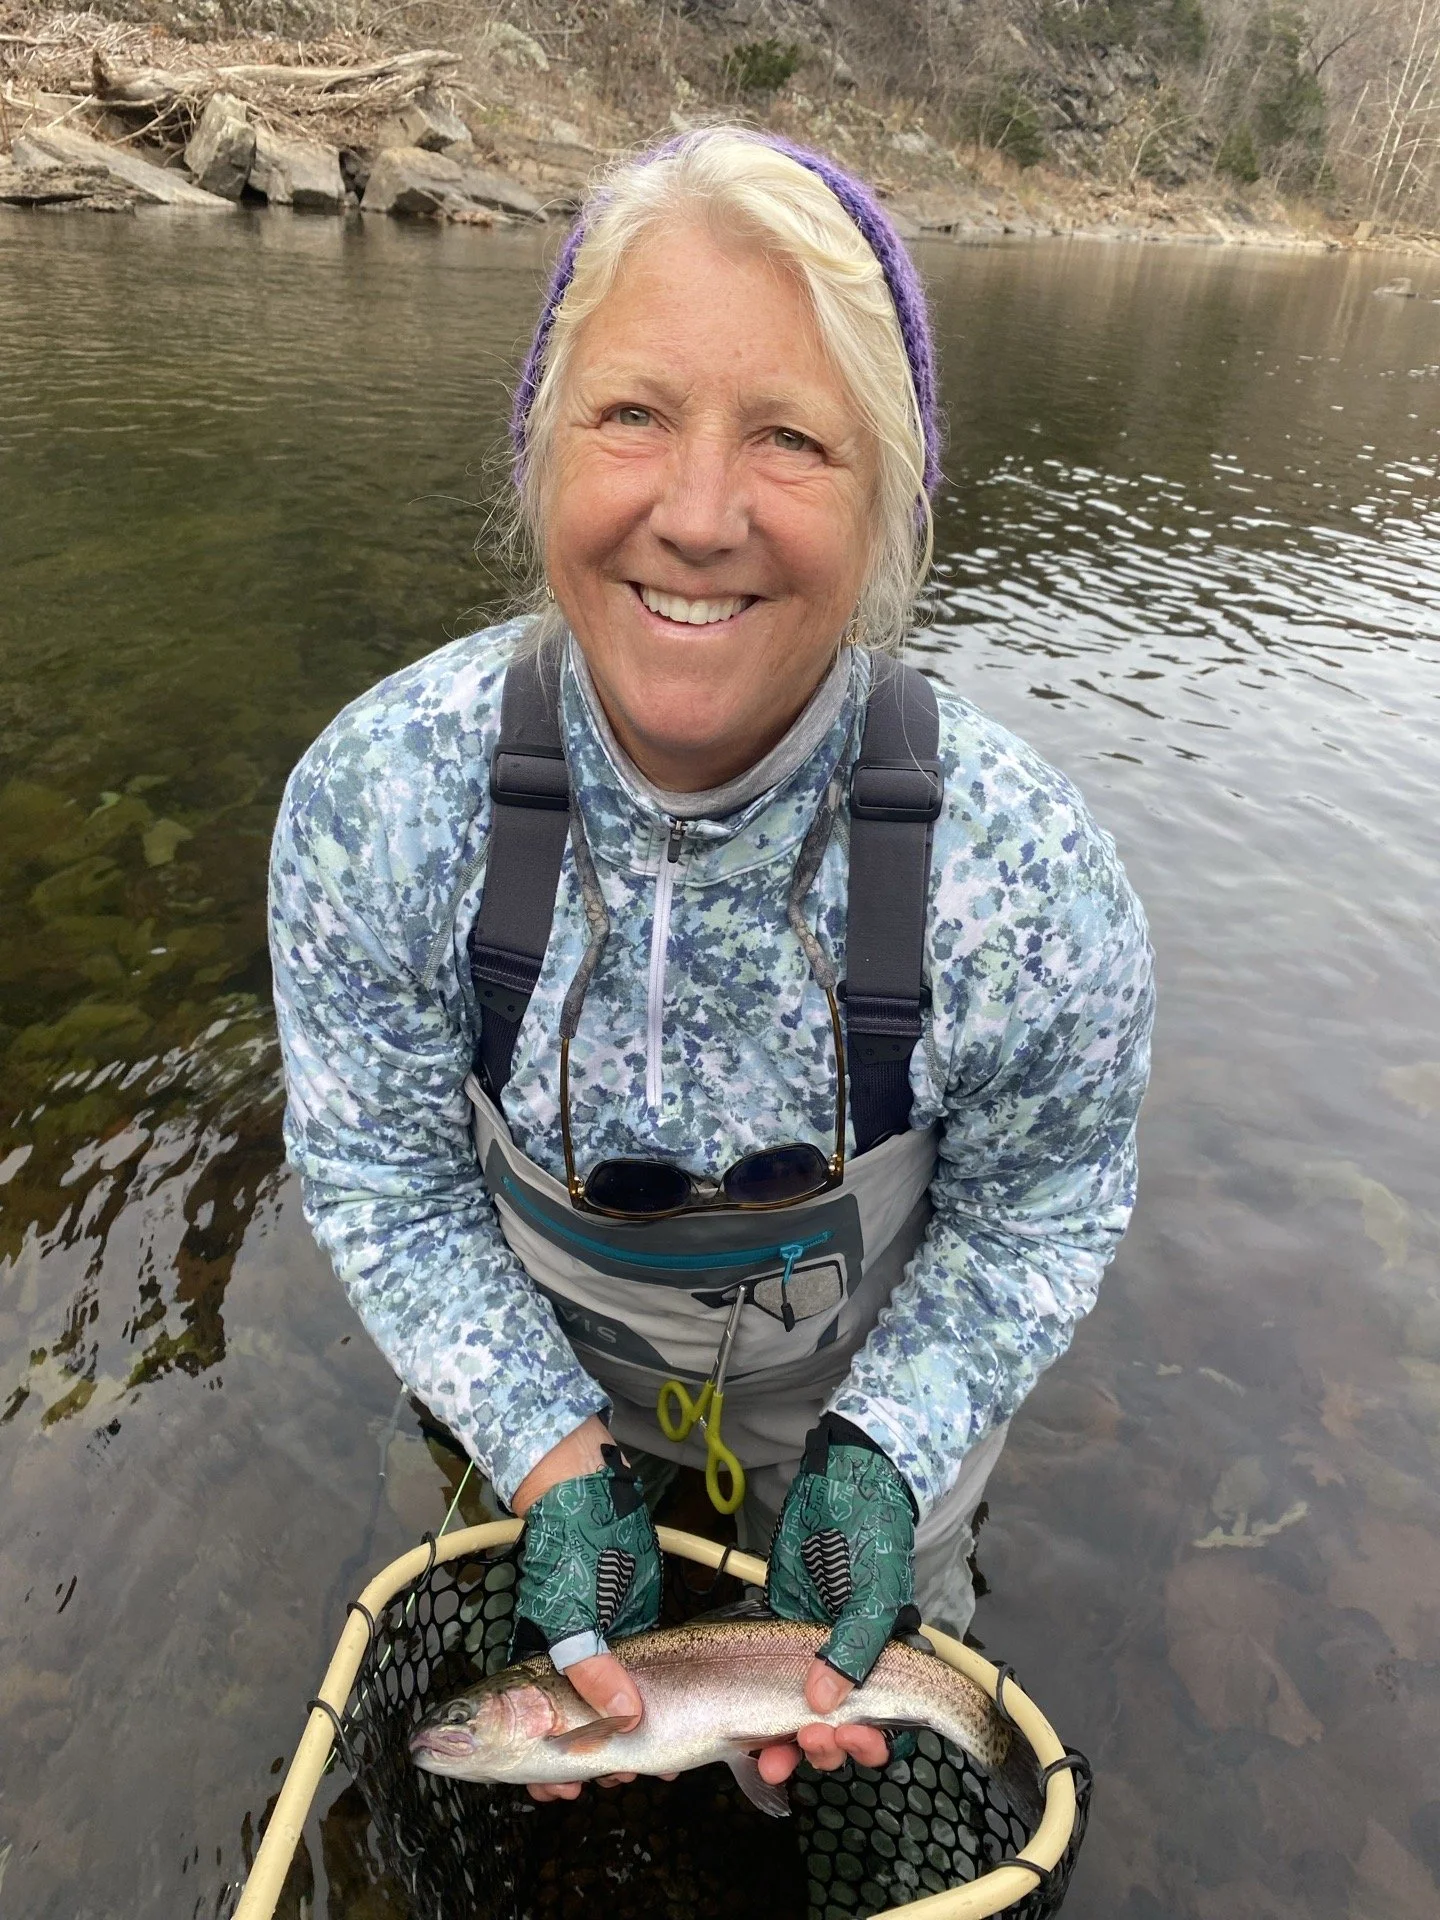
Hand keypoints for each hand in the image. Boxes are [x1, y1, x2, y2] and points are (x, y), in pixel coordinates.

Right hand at [510, 1418, 662, 1801]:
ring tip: (635, 1772)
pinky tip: (660, 1748)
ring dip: (617, 1753)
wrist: (590, 1492)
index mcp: (534, 1671)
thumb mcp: (572, 1609)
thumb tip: (626, 1720)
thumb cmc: (566, 1547)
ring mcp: (599, 1658)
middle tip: (603, 1784)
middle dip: (580, 1770)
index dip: (537, 1772)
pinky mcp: (632, 1643)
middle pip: (562, 1739)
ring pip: (602, 1724)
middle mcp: (563, 1671)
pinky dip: (642, 1725)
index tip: (560, 1794)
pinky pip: (633, 1697)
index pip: (522, 1737)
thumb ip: (591, 1667)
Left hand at [761, 1413, 918, 1783]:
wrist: (840, 1482)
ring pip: (800, 1718)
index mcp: (885, 1659)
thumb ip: (854, 1647)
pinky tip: (744, 1738)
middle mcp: (849, 1663)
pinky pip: (767, 1686)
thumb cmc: (872, 1535)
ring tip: (770, 1757)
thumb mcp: (873, 1592)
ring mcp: (809, 1651)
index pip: (883, 1721)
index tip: (846, 1740)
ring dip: (788, 1744)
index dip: (866, 1744)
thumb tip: (821, 1701)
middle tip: (805, 1744)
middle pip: (840, 1729)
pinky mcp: (775, 1632)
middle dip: (825, 1749)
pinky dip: (757, 1719)